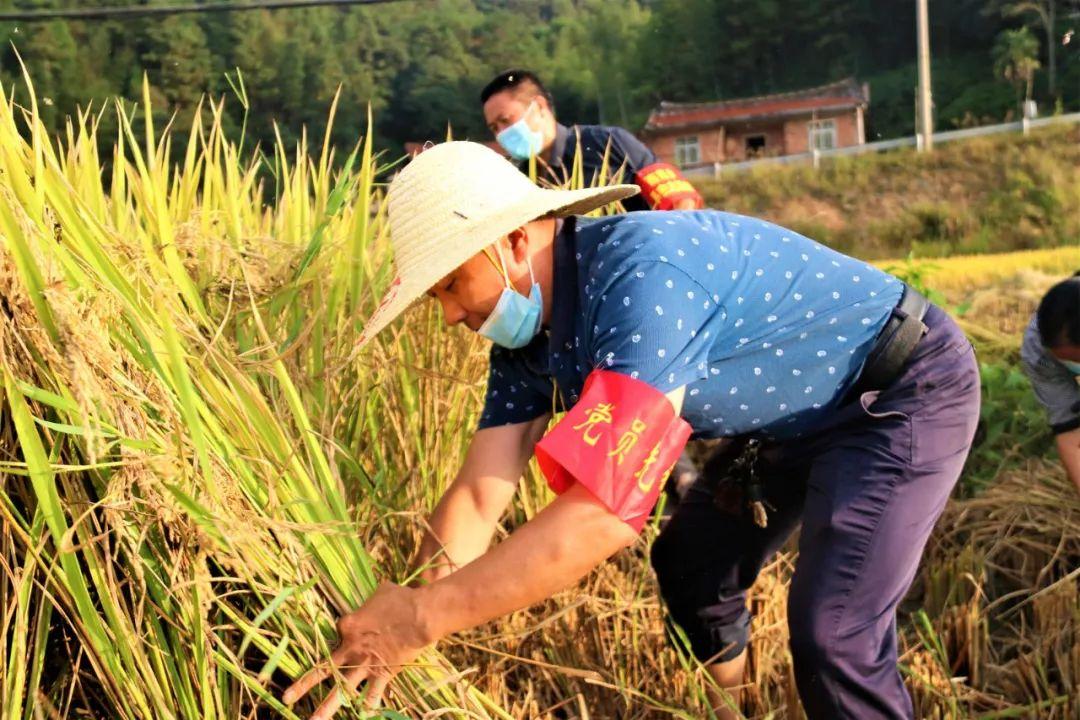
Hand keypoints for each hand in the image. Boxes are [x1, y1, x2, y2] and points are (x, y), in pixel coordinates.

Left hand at [282, 583, 434, 718]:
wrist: (419, 615)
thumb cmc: (401, 598)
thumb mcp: (382, 590)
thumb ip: (374, 596)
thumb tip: (380, 590)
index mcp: (348, 625)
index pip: (338, 630)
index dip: (345, 630)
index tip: (354, 627)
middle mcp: (351, 648)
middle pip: (324, 670)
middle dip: (303, 685)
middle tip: (285, 699)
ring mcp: (366, 664)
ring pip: (342, 690)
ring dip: (327, 708)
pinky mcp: (383, 674)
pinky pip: (373, 694)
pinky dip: (368, 706)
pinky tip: (363, 715)